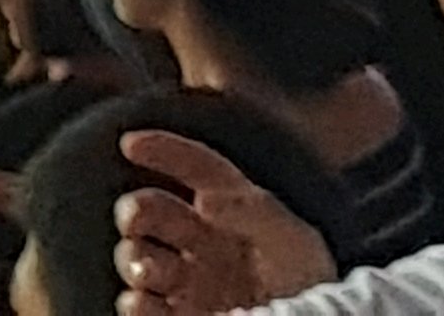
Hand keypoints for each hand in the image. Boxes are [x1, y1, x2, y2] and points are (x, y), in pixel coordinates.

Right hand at [114, 131, 335, 313]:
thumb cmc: (312, 287)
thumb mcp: (292, 242)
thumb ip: (249, 213)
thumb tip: (204, 199)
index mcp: (231, 211)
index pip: (193, 167)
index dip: (162, 150)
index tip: (131, 144)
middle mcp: (202, 242)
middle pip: (151, 210)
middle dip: (136, 210)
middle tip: (137, 220)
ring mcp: (190, 283)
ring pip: (137, 256)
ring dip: (133, 257)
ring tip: (148, 271)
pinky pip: (140, 306)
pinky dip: (134, 303)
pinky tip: (144, 302)